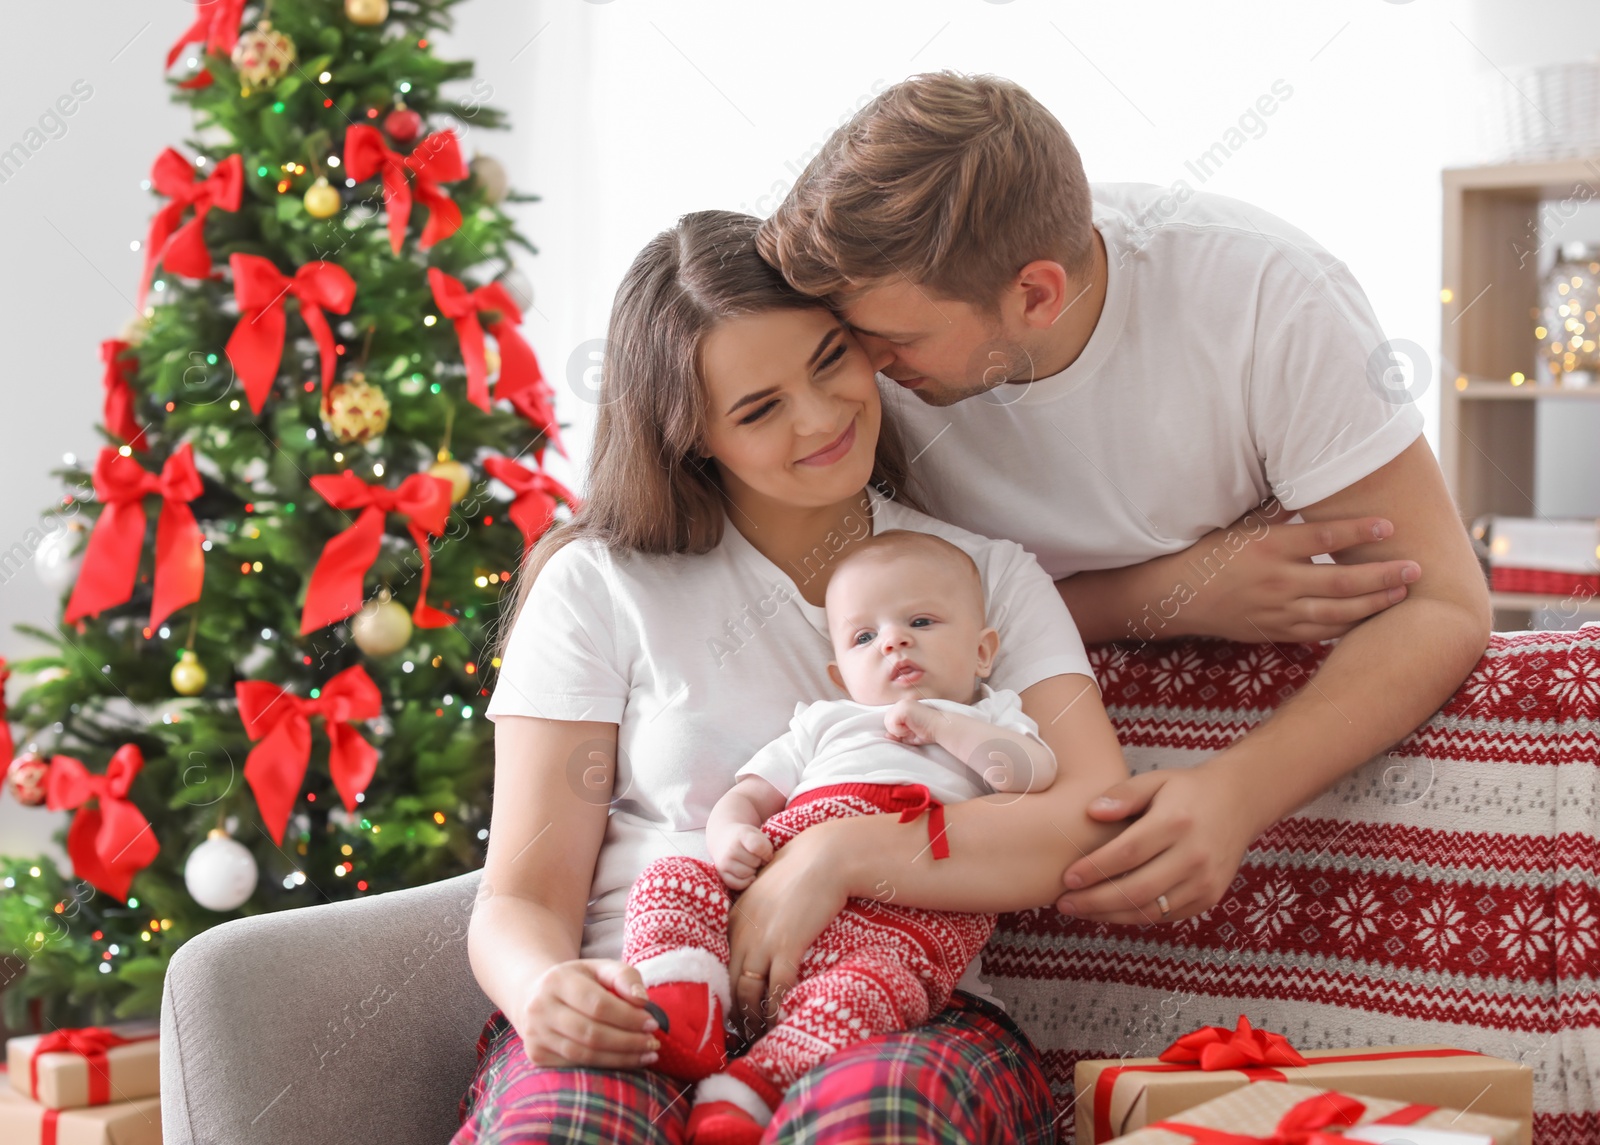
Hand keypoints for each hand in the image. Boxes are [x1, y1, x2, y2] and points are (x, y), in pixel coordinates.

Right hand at [509, 958, 660, 1068]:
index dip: (628, 1017)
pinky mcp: (537, 1055)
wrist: (536, 995)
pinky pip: (576, 1066)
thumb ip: (624, 977)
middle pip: (591, 1033)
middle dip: (628, 1041)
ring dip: (620, 1058)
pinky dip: (605, 1066)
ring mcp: (535, 1034)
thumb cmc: (579, 981)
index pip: (598, 1004)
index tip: (652, 1023)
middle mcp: (540, 1008)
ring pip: (584, 1055)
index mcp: (557, 980)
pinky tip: (627, 1061)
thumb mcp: (600, 968)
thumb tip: (642, 1000)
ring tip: (647, 1055)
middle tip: (654, 1044)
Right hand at [712, 824, 774, 890]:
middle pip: (754, 862)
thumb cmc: (742, 838)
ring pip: (746, 874)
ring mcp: (724, 862)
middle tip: (755, 858)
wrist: (721, 839)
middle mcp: (730, 848)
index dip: (766, 852)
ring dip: (752, 872)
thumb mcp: (754, 833)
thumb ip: (764, 845)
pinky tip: (747, 876)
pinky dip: (745, 883)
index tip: (766, 853)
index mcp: (741, 835)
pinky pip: (737, 884)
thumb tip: (767, 861)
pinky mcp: (721, 873)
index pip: (757, 846)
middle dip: (759, 861)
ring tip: (750, 865)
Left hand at [726, 819, 849, 1040]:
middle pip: (731, 984)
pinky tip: (781, 1021)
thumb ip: (757, 914)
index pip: (722, 965)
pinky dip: (777, 1008)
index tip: (733, 1009)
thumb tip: (763, 935)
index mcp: (734, 920)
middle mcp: (741, 934)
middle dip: (737, 1012)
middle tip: (745, 1033)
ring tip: (762, 1034)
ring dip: (754, 1017)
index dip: (727, 991)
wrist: (822, 858)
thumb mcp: (765, 891)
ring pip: (749, 992)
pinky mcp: (786, 946)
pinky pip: (777, 988)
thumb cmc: (799, 871)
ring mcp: (762, 941)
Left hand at [884, 696, 936, 744]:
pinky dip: (901, 730)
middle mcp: (901, 703)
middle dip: (898, 731)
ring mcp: (902, 704)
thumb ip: (898, 734)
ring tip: (913, 728)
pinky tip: (912, 727)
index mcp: (903, 707)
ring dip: (900, 731)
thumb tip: (886, 735)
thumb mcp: (910, 735)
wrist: (941, 727)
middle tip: (912, 730)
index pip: (890, 721)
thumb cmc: (928, 732)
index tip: (911, 731)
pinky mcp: (903, 708)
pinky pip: (892, 723)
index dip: (898, 730)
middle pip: (887, 721)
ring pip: (888, 723)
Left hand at [1055, 764, 1267, 923]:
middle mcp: (1195, 855)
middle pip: (1137, 889)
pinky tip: (1109, 912)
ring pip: (1151, 910)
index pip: (1128, 853)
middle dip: (1096, 901)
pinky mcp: (1210, 897)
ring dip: (1111, 915)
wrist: (1239, 803)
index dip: (1095, 869)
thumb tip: (1092, 812)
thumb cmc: (1186, 790)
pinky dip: (1135, 917)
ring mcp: (1205, 881)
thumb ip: (1123, 794)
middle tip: (1064, 903)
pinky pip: (1166, 915)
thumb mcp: (1155, 780)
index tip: (1067, 877)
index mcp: (1177, 822)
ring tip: (1080, 910)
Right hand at [1164, 512, 1418, 642]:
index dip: (1360, 531)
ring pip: (1337, 611)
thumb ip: (1278, 510)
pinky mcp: (1276, 631)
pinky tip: (1370, 617)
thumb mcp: (1240, 525)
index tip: (1389, 525)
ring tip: (1402, 592)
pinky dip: (1348, 626)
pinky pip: (1320, 632)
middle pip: (1341, 579)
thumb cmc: (1210, 553)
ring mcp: (1278, 610)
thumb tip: (1310, 484)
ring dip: (1374, 602)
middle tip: (1414, 567)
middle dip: (1382, 574)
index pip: (1324, 538)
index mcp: (1267, 547)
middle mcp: (1276, 581)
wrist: (1179, 596)